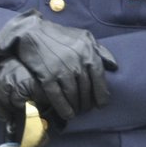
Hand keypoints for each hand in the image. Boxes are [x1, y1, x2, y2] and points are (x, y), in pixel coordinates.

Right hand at [0, 10, 117, 120]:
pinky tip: (67, 114)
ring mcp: (62, 69)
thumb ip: (100, 51)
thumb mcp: (84, 37)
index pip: (100, 80)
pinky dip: (63, 108)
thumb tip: (113, 66)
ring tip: (76, 111)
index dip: (101, 95)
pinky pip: (58, 97)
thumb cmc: (60, 36)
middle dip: (87, 103)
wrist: (32, 32)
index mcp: (88, 52)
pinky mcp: (47, 76)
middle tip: (85, 109)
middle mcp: (77, 61)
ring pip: (73, 96)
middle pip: (86, 90)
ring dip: (76, 107)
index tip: (100, 105)